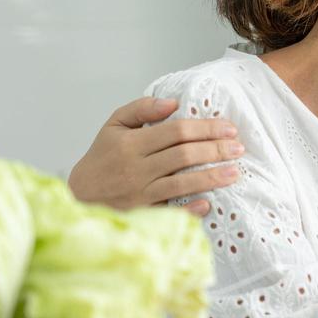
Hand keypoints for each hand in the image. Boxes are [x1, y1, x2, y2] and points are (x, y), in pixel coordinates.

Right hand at [67, 97, 243, 215]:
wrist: (79, 196)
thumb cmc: (103, 157)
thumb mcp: (114, 126)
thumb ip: (141, 109)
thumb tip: (173, 102)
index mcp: (131, 143)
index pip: (176, 131)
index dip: (206, 128)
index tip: (229, 128)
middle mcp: (136, 168)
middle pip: (184, 155)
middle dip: (215, 150)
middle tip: (239, 148)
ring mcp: (139, 193)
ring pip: (181, 183)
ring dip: (211, 177)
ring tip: (235, 172)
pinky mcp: (141, 214)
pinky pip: (170, 213)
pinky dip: (189, 209)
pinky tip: (208, 203)